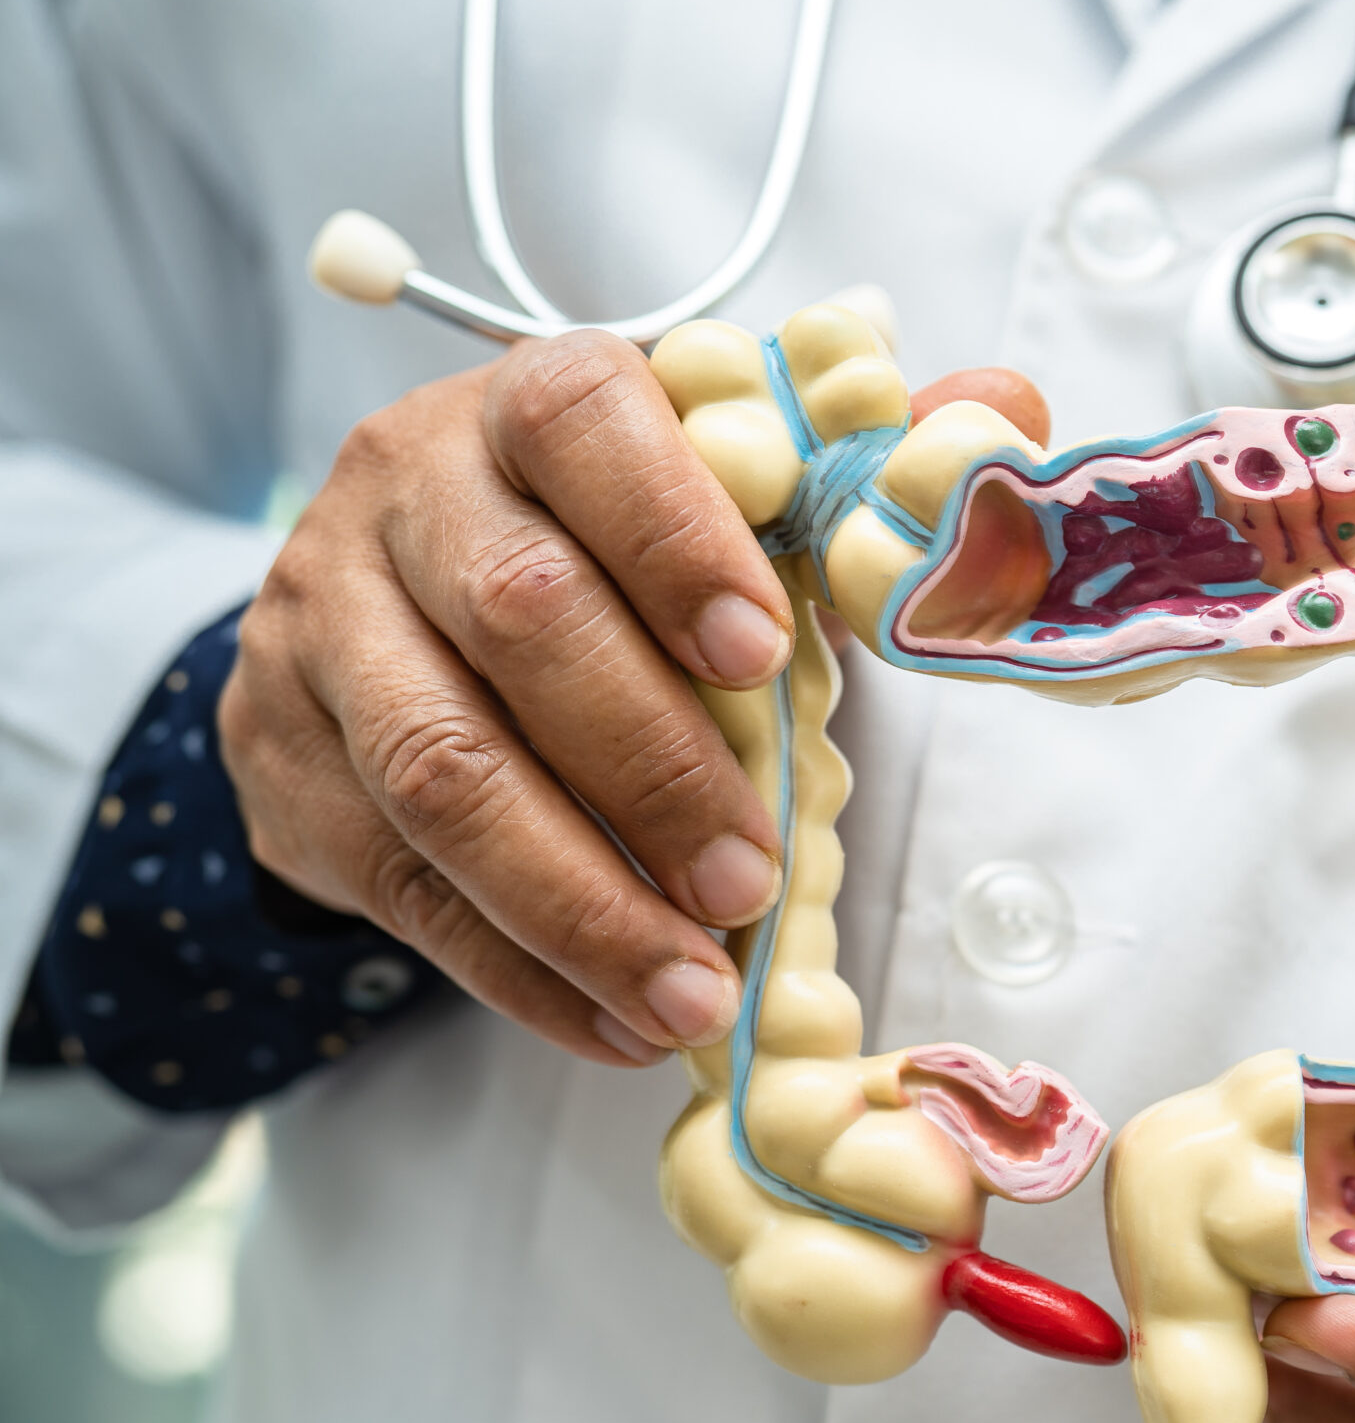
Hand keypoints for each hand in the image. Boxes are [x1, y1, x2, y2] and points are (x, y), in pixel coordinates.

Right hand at [220, 332, 793, 1063]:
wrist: (410, 594)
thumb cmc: (616, 544)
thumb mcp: (724, 486)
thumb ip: (857, 459)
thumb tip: (1003, 417)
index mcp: (526, 403)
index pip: (583, 426)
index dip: (677, 537)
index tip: (769, 655)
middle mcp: (400, 493)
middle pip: (517, 617)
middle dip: (653, 767)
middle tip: (751, 882)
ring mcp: (320, 627)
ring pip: (440, 771)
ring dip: (582, 903)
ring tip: (693, 991)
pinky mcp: (283, 757)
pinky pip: (400, 884)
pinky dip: (521, 970)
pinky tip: (619, 1019)